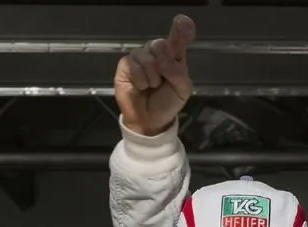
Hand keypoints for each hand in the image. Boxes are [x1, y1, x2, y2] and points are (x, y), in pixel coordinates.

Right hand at [115, 13, 196, 136]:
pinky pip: (132, 65)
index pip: (178, 36)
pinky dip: (139, 79)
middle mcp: (156, 51)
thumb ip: (178, 72)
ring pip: (146, 56)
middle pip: (160, 44)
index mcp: (173, 54)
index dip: (181, 28)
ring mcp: (139, 57)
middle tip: (162, 81)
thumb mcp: (182, 89)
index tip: (182, 23)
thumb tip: (162, 60)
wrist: (151, 121)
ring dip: (151, 76)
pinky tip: (140, 87)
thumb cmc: (167, 103)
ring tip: (151, 86)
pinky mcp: (125, 66)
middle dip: (163, 64)